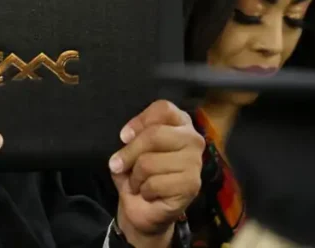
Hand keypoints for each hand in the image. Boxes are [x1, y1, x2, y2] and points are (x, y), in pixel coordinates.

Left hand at [109, 100, 203, 243]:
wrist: (143, 207)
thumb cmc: (138, 172)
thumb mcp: (130, 149)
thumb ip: (132, 138)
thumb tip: (128, 139)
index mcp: (179, 123)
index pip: (164, 108)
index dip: (140, 121)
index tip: (124, 136)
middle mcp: (192, 139)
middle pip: (155, 134)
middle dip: (129, 153)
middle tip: (118, 165)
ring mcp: (195, 162)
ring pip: (150, 162)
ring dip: (136, 176)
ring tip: (140, 181)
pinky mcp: (192, 185)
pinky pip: (154, 183)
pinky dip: (144, 190)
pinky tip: (150, 193)